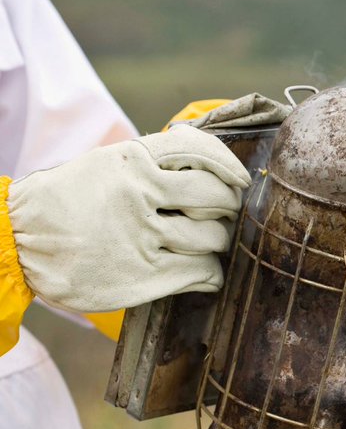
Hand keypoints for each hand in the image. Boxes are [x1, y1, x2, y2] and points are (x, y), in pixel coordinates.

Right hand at [7, 125, 251, 311]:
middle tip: (221, 215)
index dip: (228, 166)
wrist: (15, 242)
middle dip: (227, 208)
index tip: (240, 179)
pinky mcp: (144, 276)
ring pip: (213, 238)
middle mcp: (140, 195)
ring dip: (219, 243)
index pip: (199, 152)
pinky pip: (202, 273)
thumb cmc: (64, 202)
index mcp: (131, 161)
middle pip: (216, 198)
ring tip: (208, 244)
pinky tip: (206, 273)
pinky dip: (212, 274)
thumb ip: (149, 165)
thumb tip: (204, 165)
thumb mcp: (103, 166)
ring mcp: (143, 237)